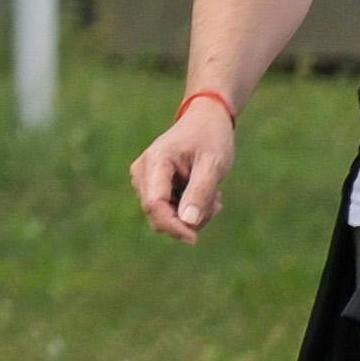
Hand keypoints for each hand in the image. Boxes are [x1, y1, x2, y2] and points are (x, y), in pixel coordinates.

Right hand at [131, 90, 242, 240]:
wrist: (206, 121)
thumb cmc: (210, 139)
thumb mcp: (213, 164)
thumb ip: (200, 192)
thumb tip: (188, 223)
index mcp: (155, 162)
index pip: (154, 204)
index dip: (172, 225)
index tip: (194, 239)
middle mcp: (142, 172)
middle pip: (158, 214)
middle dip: (189, 219)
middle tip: (217, 204)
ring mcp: (145, 180)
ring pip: (164, 217)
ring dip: (192, 215)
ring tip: (214, 195)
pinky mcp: (152, 186)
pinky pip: (168, 212)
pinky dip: (189, 210)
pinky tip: (205, 194)